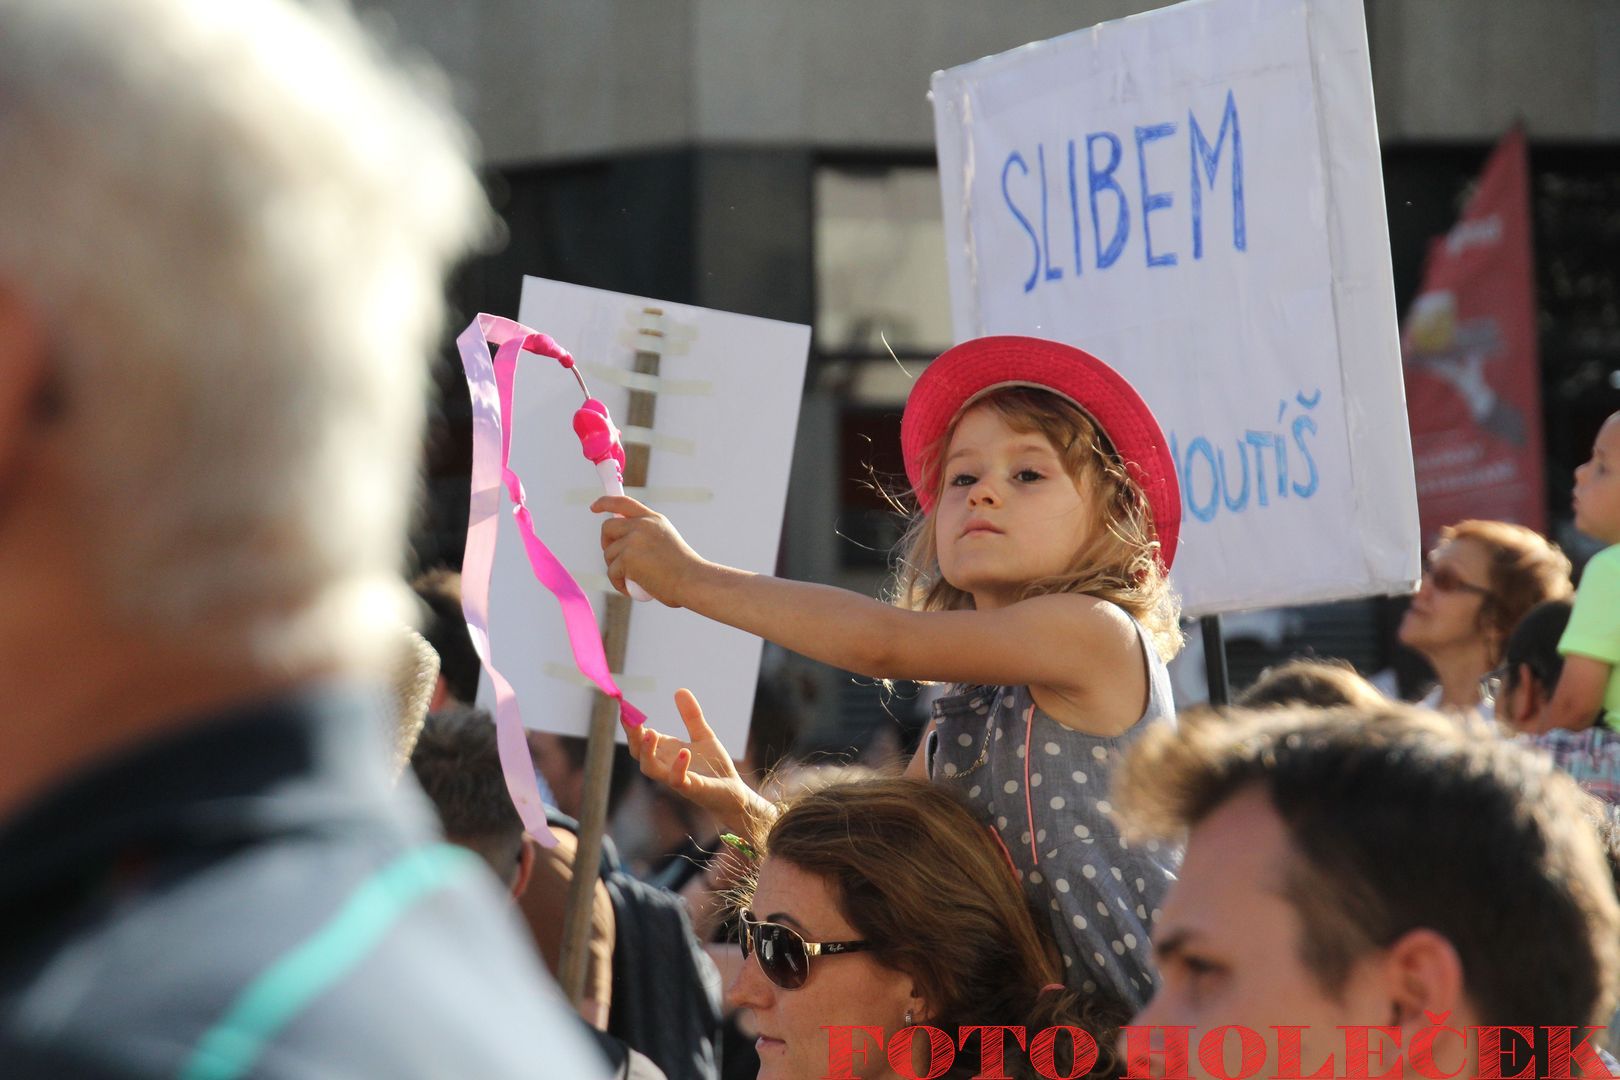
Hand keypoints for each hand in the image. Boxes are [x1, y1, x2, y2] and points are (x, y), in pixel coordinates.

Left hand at [594, 495, 704, 606]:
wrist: (692, 581)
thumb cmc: (683, 569)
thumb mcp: (665, 540)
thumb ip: (645, 535)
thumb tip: (621, 542)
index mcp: (653, 519)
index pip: (623, 502)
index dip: (605, 502)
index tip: (594, 507)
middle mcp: (642, 525)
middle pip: (608, 527)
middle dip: (606, 543)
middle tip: (615, 558)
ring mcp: (633, 540)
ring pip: (609, 554)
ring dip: (616, 569)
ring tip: (632, 579)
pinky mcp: (627, 558)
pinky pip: (612, 572)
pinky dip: (619, 583)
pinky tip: (631, 588)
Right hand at [628, 689, 755, 828]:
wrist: (733, 792)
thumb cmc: (714, 767)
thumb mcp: (703, 735)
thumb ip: (691, 716)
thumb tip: (679, 690)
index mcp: (666, 752)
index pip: (640, 740)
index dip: (631, 725)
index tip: (625, 707)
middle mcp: (666, 765)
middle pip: (638, 753)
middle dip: (633, 736)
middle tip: (631, 718)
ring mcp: (676, 778)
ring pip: (651, 769)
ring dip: (647, 752)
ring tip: (651, 732)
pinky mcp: (692, 789)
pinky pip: (678, 781)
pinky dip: (678, 767)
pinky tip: (684, 751)